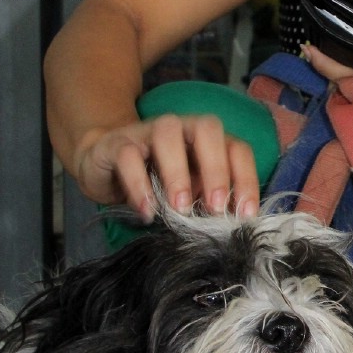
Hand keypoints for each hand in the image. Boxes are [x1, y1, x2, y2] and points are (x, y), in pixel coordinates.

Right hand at [73, 113, 259, 221]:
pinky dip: (139, 185)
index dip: (246, 178)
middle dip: (216, 168)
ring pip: (168, 132)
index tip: (245, 214)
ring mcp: (148, 132)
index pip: (236, 148)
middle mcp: (182, 128)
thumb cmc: (158, 182)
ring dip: (178, 172)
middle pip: (207, 129)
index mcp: (207, 140)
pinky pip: (128, 155)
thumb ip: (209, 201)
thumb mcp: (190, 193)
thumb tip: (233, 223)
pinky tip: (147, 211)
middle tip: (216, 208)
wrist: (106, 168)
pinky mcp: (117, 144)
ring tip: (180, 208)